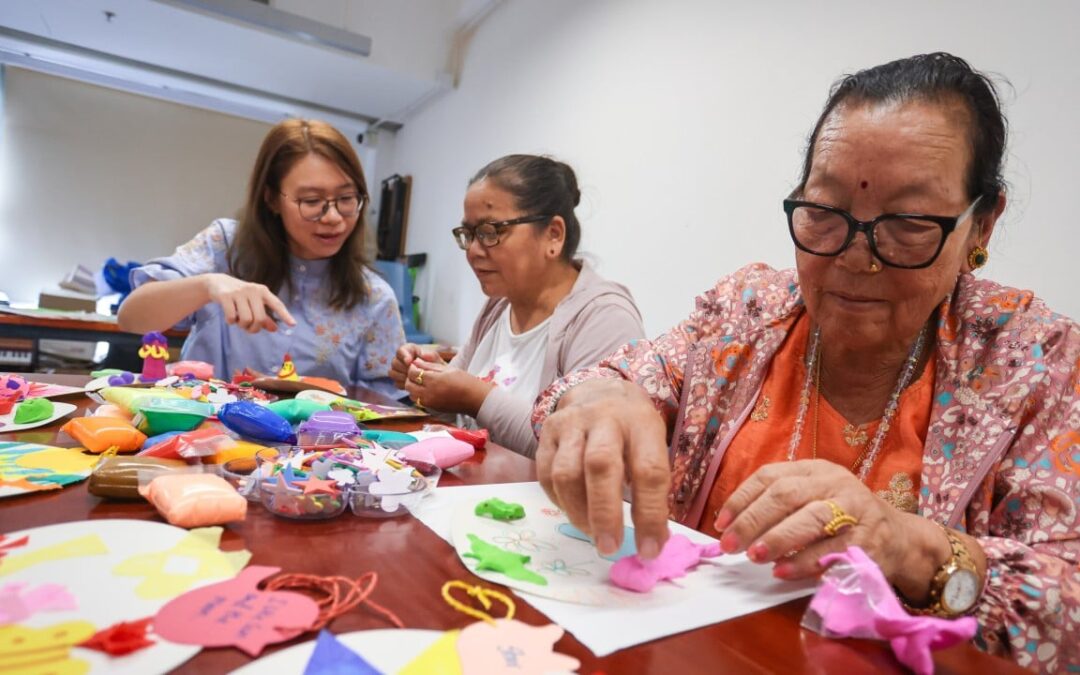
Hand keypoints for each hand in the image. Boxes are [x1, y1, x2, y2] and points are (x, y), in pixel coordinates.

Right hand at [203, 273, 295, 333]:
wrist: (217, 283)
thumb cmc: (240, 296)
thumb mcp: (253, 303)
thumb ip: (264, 316)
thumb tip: (275, 329)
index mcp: (262, 291)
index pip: (276, 304)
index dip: (285, 315)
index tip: (293, 324)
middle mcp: (253, 290)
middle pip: (260, 318)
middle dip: (254, 328)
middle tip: (249, 329)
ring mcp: (239, 292)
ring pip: (246, 319)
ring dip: (242, 326)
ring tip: (239, 322)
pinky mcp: (226, 296)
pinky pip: (232, 317)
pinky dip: (231, 322)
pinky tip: (230, 318)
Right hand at [390, 344, 444, 388]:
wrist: (436, 376)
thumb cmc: (435, 364)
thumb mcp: (435, 358)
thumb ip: (429, 355)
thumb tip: (423, 354)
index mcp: (409, 350)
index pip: (400, 350)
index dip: (403, 356)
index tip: (409, 362)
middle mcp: (401, 359)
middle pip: (394, 362)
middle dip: (403, 368)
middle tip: (411, 372)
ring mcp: (398, 370)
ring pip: (392, 373)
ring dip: (402, 376)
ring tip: (412, 378)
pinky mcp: (399, 380)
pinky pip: (396, 382)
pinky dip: (403, 384)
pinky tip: (411, 384)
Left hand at [402, 359, 491, 415]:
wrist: (474, 398)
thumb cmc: (464, 381)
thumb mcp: (447, 368)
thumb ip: (430, 365)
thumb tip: (416, 362)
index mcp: (434, 380)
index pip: (413, 373)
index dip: (412, 367)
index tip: (416, 365)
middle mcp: (429, 393)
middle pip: (409, 385)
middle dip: (410, 377)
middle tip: (417, 373)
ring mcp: (430, 402)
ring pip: (411, 394)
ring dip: (413, 387)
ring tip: (421, 382)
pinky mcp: (432, 408)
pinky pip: (418, 401)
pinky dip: (417, 395)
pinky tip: (426, 390)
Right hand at [535, 379, 670, 559]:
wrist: (598, 390)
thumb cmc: (632, 430)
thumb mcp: (654, 446)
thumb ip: (653, 490)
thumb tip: (653, 543)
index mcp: (641, 423)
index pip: (649, 471)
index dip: (650, 514)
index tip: (650, 550)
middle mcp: (605, 419)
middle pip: (600, 466)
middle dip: (604, 513)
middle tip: (609, 547)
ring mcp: (571, 424)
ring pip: (566, 472)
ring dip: (578, 512)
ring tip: (592, 533)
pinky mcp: (547, 433)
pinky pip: (545, 475)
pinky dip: (559, 501)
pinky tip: (574, 512)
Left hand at [714, 459, 953, 601]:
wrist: (900, 538)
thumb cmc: (843, 517)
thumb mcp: (813, 496)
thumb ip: (778, 503)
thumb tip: (731, 525)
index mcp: (816, 469)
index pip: (770, 476)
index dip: (742, 499)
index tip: (721, 523)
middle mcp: (835, 484)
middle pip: (786, 495)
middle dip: (752, 521)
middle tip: (730, 544)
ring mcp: (855, 511)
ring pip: (810, 519)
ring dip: (778, 539)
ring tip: (754, 556)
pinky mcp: (868, 541)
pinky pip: (832, 551)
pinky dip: (804, 562)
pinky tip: (782, 571)